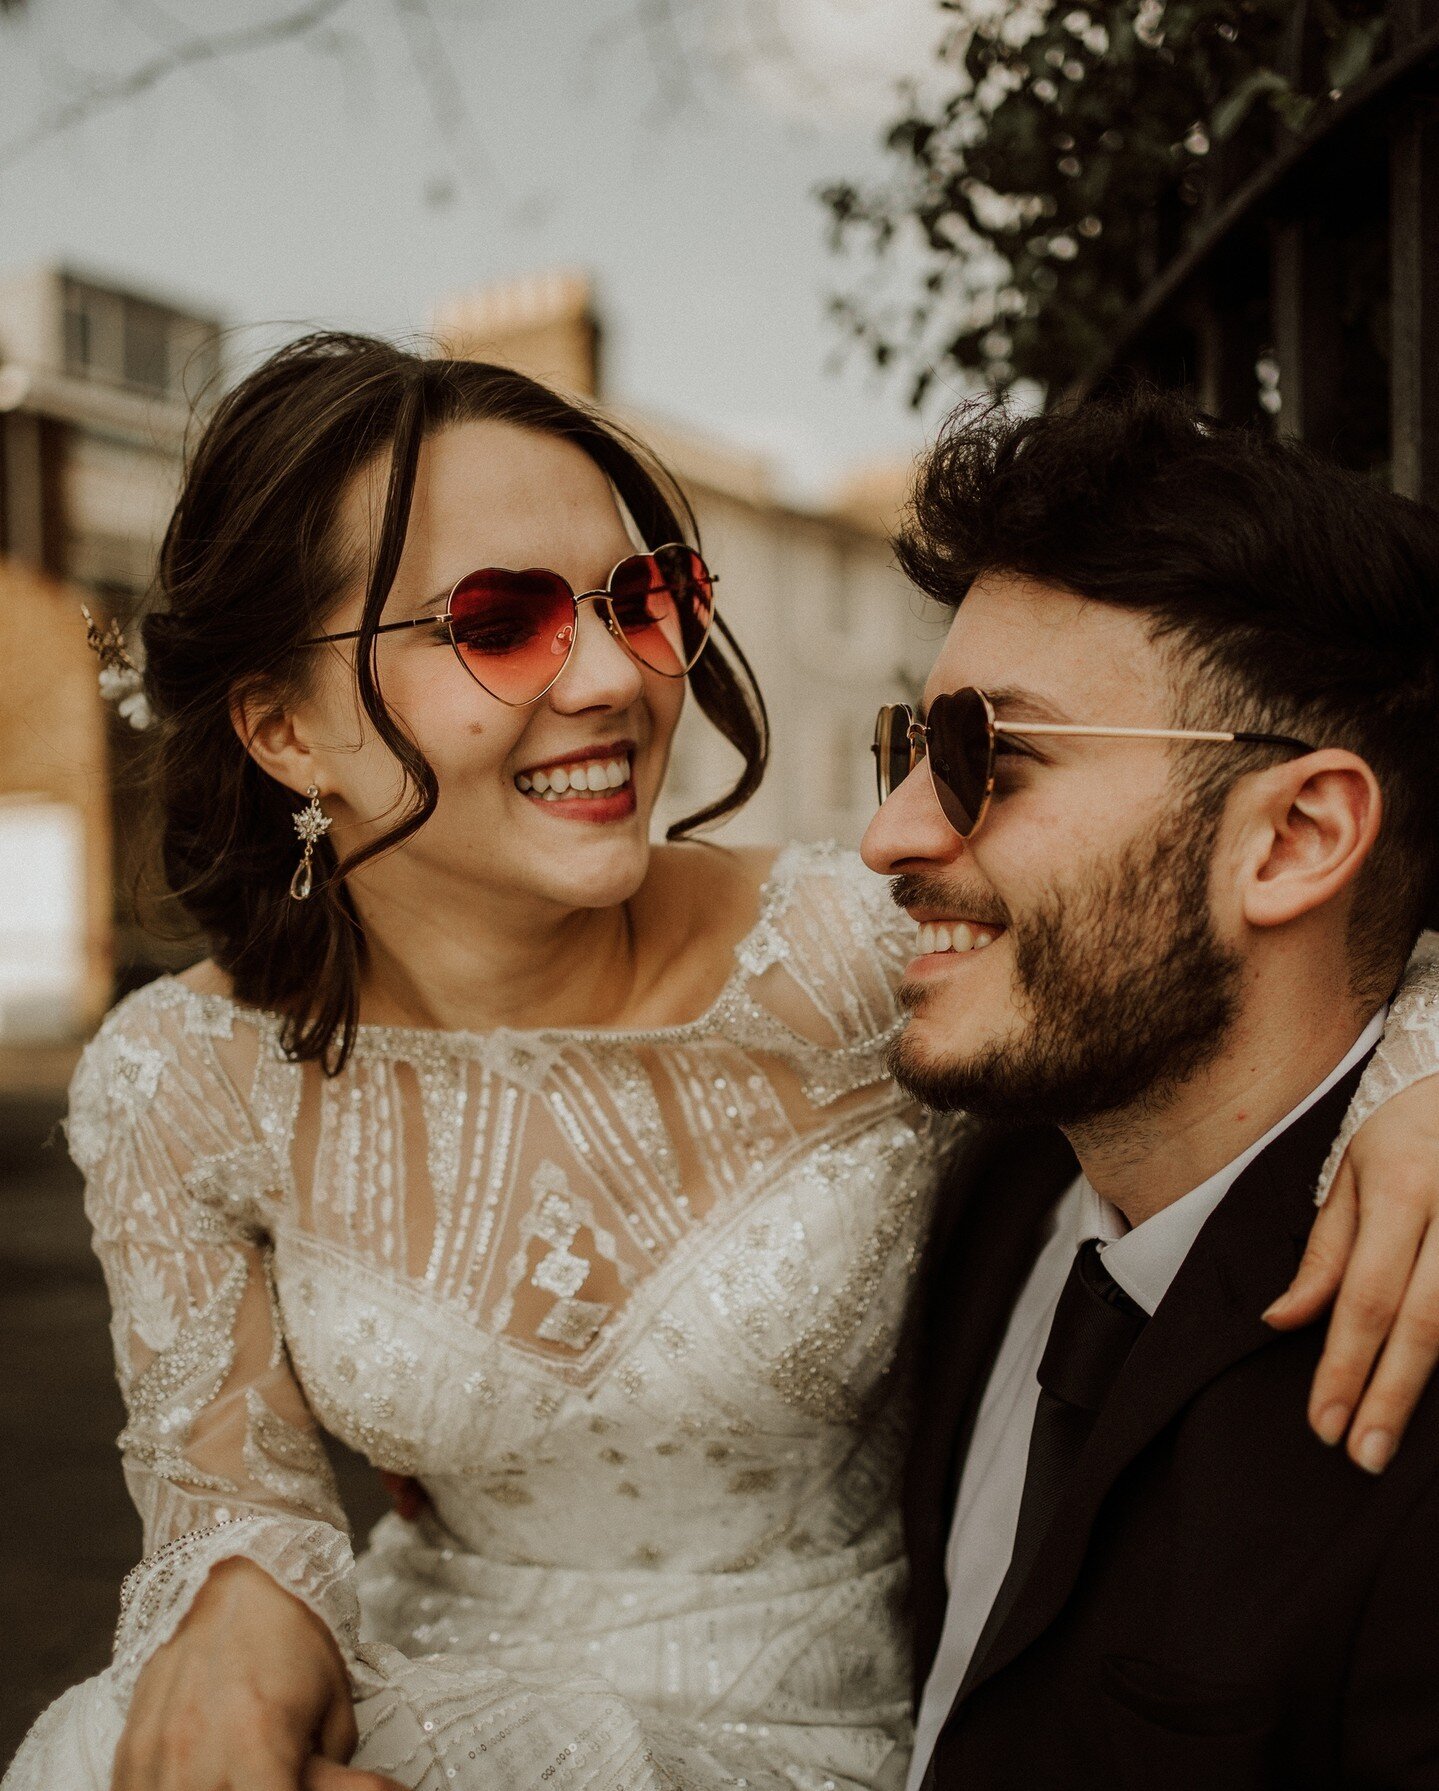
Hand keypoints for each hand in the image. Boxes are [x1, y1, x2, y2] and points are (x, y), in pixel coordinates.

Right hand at [111, 1555, 404, 1790]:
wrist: (236, 1570)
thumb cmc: (295, 1633)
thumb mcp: (336, 1705)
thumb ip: (335, 1774)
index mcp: (258, 1746)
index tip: (298, 1784)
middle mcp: (197, 1758)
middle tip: (272, 1775)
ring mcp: (154, 1757)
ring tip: (236, 1775)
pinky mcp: (128, 1752)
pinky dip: (173, 1790)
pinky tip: (201, 1777)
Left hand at [1264, 1075, 1438, 1473]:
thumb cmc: (1407, 1131)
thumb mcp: (1350, 1172)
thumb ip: (1325, 1252)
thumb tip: (1282, 1321)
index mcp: (1403, 1189)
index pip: (1366, 1297)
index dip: (1344, 1367)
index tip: (1324, 1426)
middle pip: (1425, 1323)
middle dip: (1391, 1396)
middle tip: (1362, 1456)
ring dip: (1432, 1386)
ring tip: (1396, 1438)